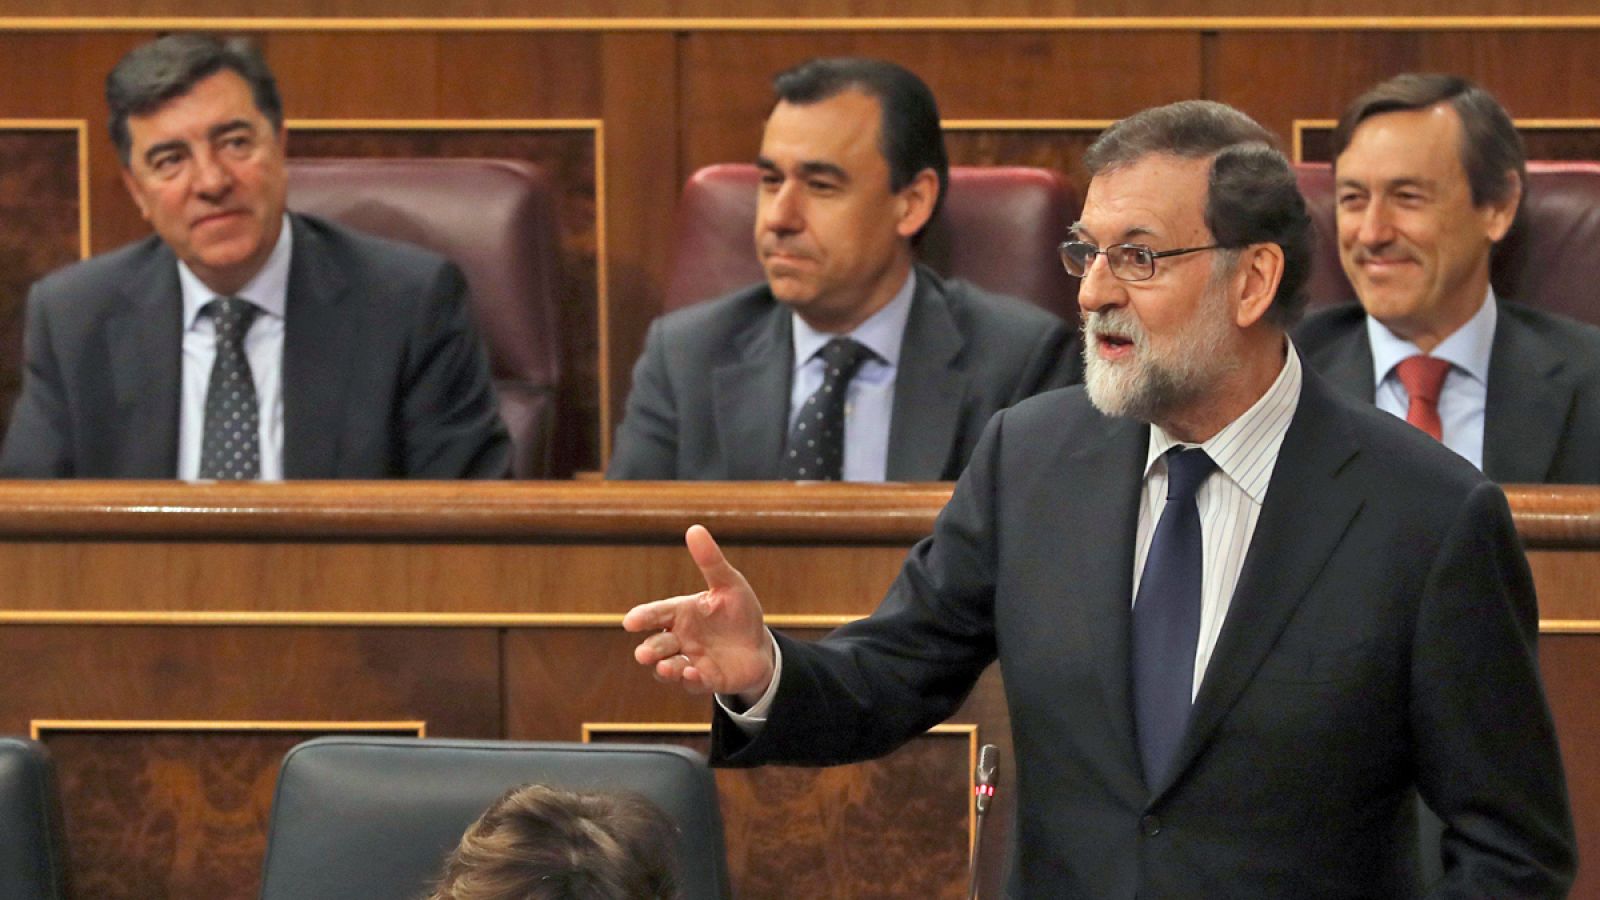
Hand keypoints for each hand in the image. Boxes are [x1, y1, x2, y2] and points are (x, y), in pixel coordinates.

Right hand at [623, 525, 775, 701]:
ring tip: (665, 667)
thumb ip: (710, 561)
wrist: (760, 647)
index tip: (631, 622)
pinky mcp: (705, 680)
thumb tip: (694, 528)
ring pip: (667, 668)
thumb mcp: (729, 584)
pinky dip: (690, 680)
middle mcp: (680, 639)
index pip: (656, 614)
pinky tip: (694, 674)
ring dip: (664, 669)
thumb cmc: (738, 613)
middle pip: (656, 645)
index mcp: (681, 613)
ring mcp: (690, 661)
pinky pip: (693, 683)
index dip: (643, 618)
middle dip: (649, 650)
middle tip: (645, 654)